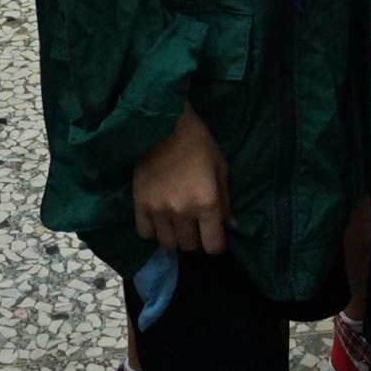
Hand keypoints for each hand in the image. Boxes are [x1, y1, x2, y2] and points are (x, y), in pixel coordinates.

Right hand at [132, 104, 231, 253]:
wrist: (162, 124)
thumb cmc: (197, 142)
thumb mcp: (220, 167)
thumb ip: (226, 200)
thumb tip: (231, 226)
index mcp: (207, 201)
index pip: (213, 245)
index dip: (216, 243)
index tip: (213, 235)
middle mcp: (183, 211)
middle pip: (189, 246)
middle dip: (195, 238)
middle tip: (194, 224)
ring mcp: (158, 210)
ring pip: (167, 244)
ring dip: (174, 236)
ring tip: (175, 222)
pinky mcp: (139, 205)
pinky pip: (145, 234)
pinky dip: (153, 230)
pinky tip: (158, 217)